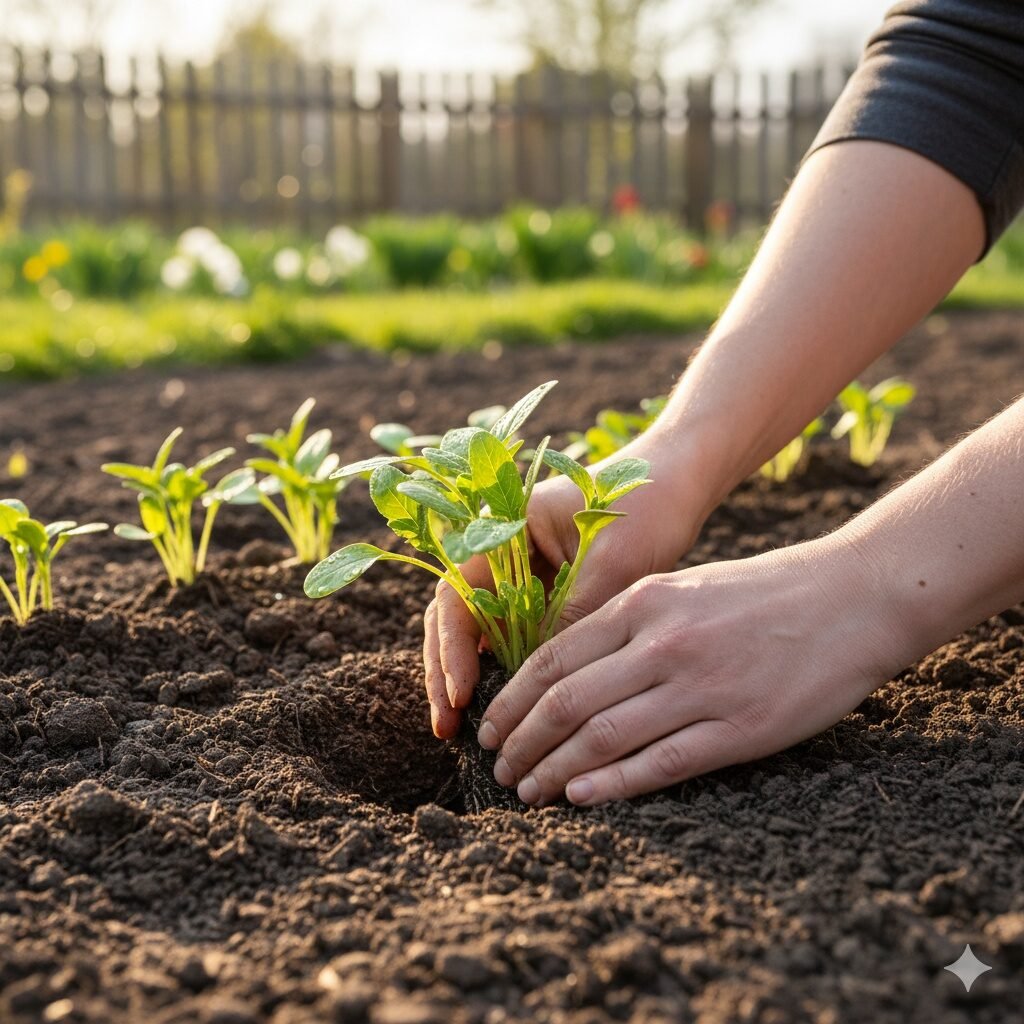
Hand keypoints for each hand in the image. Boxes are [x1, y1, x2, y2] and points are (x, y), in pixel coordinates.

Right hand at [422, 437, 705, 738]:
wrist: (678, 481)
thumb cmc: (646, 506)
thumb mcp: (612, 563)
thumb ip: (573, 615)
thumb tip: (537, 684)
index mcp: (502, 526)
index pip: (456, 591)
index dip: (452, 646)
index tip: (461, 693)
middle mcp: (500, 549)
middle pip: (454, 615)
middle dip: (446, 670)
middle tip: (449, 727)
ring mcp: (518, 571)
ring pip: (477, 630)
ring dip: (468, 675)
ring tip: (462, 728)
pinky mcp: (541, 591)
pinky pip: (510, 634)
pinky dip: (504, 668)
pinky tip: (507, 708)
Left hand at [477, 535, 905, 804]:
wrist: (852, 596)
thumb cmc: (765, 591)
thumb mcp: (685, 585)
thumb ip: (629, 620)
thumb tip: (571, 667)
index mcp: (643, 603)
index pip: (553, 658)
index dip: (512, 700)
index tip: (491, 726)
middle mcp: (661, 643)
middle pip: (566, 703)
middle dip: (521, 742)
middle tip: (499, 770)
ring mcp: (700, 686)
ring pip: (602, 736)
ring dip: (554, 769)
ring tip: (526, 792)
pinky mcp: (740, 728)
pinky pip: (661, 762)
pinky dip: (612, 783)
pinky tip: (580, 796)